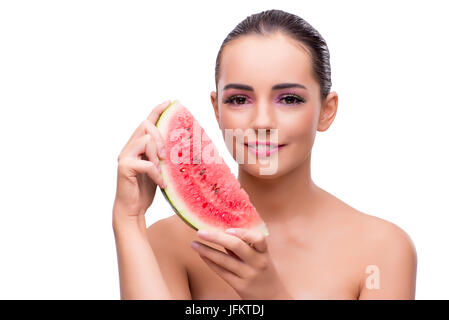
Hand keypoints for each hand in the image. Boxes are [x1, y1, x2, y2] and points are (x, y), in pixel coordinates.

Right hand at [113, 100, 169, 220]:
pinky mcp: (124, 167)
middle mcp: (129, 147)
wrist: (133, 209)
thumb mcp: (159, 168)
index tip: (170, 101)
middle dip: (161, 137)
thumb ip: (162, 155)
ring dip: (158, 155)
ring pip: (146, 140)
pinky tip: (161, 183)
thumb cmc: (145, 189)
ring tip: (162, 171)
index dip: (157, 110)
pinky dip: (156, 173)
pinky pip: (146, 163)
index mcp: (137, 146)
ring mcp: (125, 156)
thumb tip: (178, 145)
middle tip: (166, 157)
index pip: (147, 122)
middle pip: (146, 126)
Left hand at [190, 228, 292, 299]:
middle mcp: (258, 263)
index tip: (227, 229)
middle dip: (216, 237)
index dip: (243, 233)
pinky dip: (210, 262)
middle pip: (237, 246)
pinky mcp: (240, 286)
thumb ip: (244, 245)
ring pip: (225, 260)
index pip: (258, 239)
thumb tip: (221, 230)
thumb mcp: (259, 257)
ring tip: (194, 244)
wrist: (272, 297)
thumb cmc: (262, 271)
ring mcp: (248, 275)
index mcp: (264, 253)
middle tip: (200, 231)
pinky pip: (222, 272)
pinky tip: (202, 255)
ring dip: (207, 250)